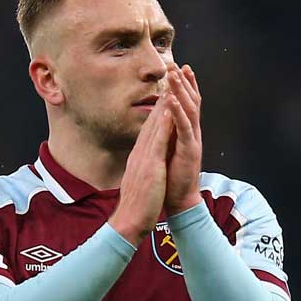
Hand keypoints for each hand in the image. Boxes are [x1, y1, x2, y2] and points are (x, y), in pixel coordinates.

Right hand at [108, 93, 173, 245]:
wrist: (129, 221)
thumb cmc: (136, 206)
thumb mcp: (139, 182)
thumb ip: (142, 170)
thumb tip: (145, 164)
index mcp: (139, 157)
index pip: (149, 129)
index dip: (158, 110)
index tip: (165, 94)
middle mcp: (140, 153)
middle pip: (152, 121)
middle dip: (161, 99)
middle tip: (168, 79)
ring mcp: (144, 157)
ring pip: (155, 125)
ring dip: (163, 104)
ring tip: (171, 84)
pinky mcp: (150, 164)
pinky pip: (158, 139)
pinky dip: (164, 122)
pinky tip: (170, 109)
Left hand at [165, 63, 202, 213]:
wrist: (180, 200)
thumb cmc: (173, 177)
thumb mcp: (169, 151)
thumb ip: (169, 136)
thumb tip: (163, 122)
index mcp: (186, 133)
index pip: (186, 105)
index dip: (184, 87)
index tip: (178, 69)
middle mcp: (192, 134)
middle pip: (190, 102)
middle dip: (185, 83)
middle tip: (179, 64)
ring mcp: (192, 141)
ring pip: (188, 110)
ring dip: (181, 91)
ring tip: (175, 74)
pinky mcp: (189, 150)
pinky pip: (184, 127)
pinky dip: (178, 112)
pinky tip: (171, 99)